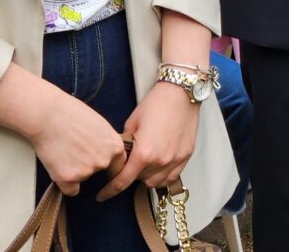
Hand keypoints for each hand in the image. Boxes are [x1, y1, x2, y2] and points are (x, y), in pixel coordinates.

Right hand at [28, 91, 128, 196]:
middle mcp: (104, 161)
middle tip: (72, 149)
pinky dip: (62, 181)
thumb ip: (105, 142)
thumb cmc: (69, 113)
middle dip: (86, 165)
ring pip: (81, 178)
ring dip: (72, 170)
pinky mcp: (69, 178)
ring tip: (62, 149)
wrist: (46, 114)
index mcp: (115, 146)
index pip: (118, 166)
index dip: (108, 167)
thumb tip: (105, 152)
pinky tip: (56, 164)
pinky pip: (68, 189)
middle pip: (97, 172)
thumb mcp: (99, 124)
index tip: (102, 171)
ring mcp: (87, 171)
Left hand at [98, 81, 199, 200]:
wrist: (181, 93)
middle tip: (125, 165)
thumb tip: (118, 157)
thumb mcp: (132, 123)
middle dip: (129, 176)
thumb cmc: (155, 104)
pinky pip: (171, 177)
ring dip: (145, 178)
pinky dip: (162, 177)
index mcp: (143, 153)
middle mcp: (160, 161)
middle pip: (139, 181)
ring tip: (142, 166)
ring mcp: (175, 160)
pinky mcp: (186, 156)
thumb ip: (125, 145)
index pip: (123, 181)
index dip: (110, 190)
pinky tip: (156, 168)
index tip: (102, 196)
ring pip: (155, 182)